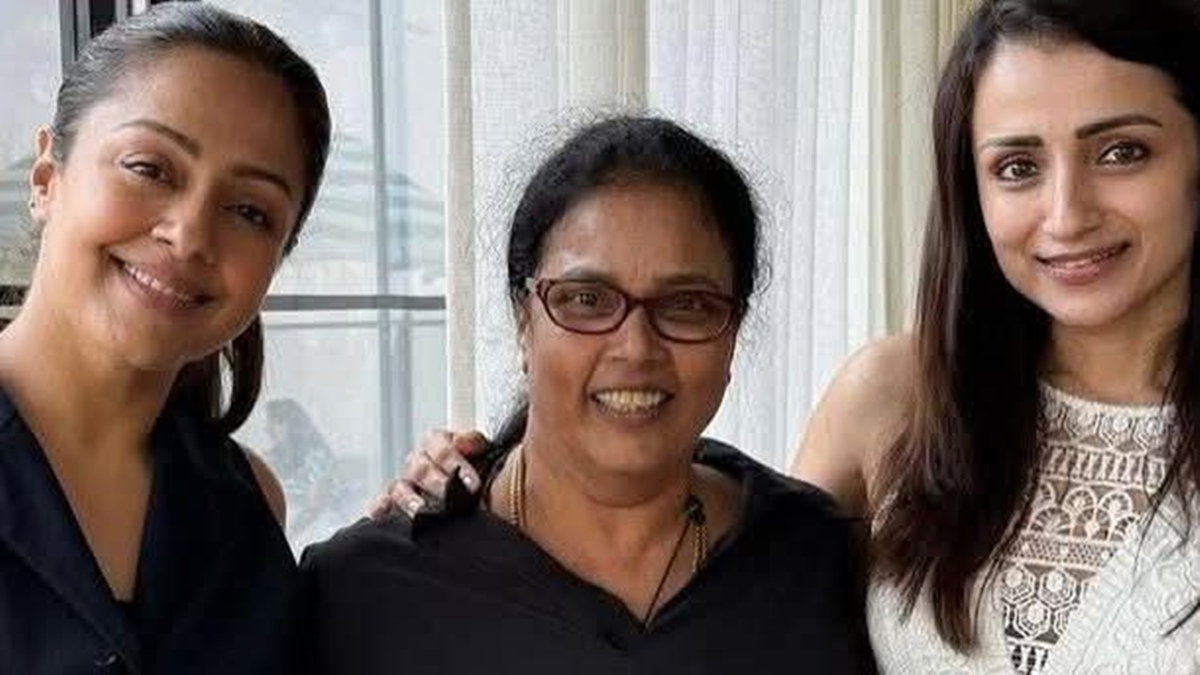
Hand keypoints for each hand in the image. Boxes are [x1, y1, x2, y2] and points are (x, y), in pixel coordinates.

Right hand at [369, 430, 488, 518]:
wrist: (478, 502)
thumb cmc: (475, 475)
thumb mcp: (483, 454)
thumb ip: (475, 442)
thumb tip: (462, 441)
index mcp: (438, 444)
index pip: (439, 445)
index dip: (454, 461)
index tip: (472, 483)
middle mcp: (418, 462)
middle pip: (420, 468)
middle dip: (438, 484)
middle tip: (452, 497)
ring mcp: (406, 485)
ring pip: (400, 488)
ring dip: (410, 499)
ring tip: (421, 510)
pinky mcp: (395, 506)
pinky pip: (383, 505)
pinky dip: (380, 509)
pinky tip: (380, 515)